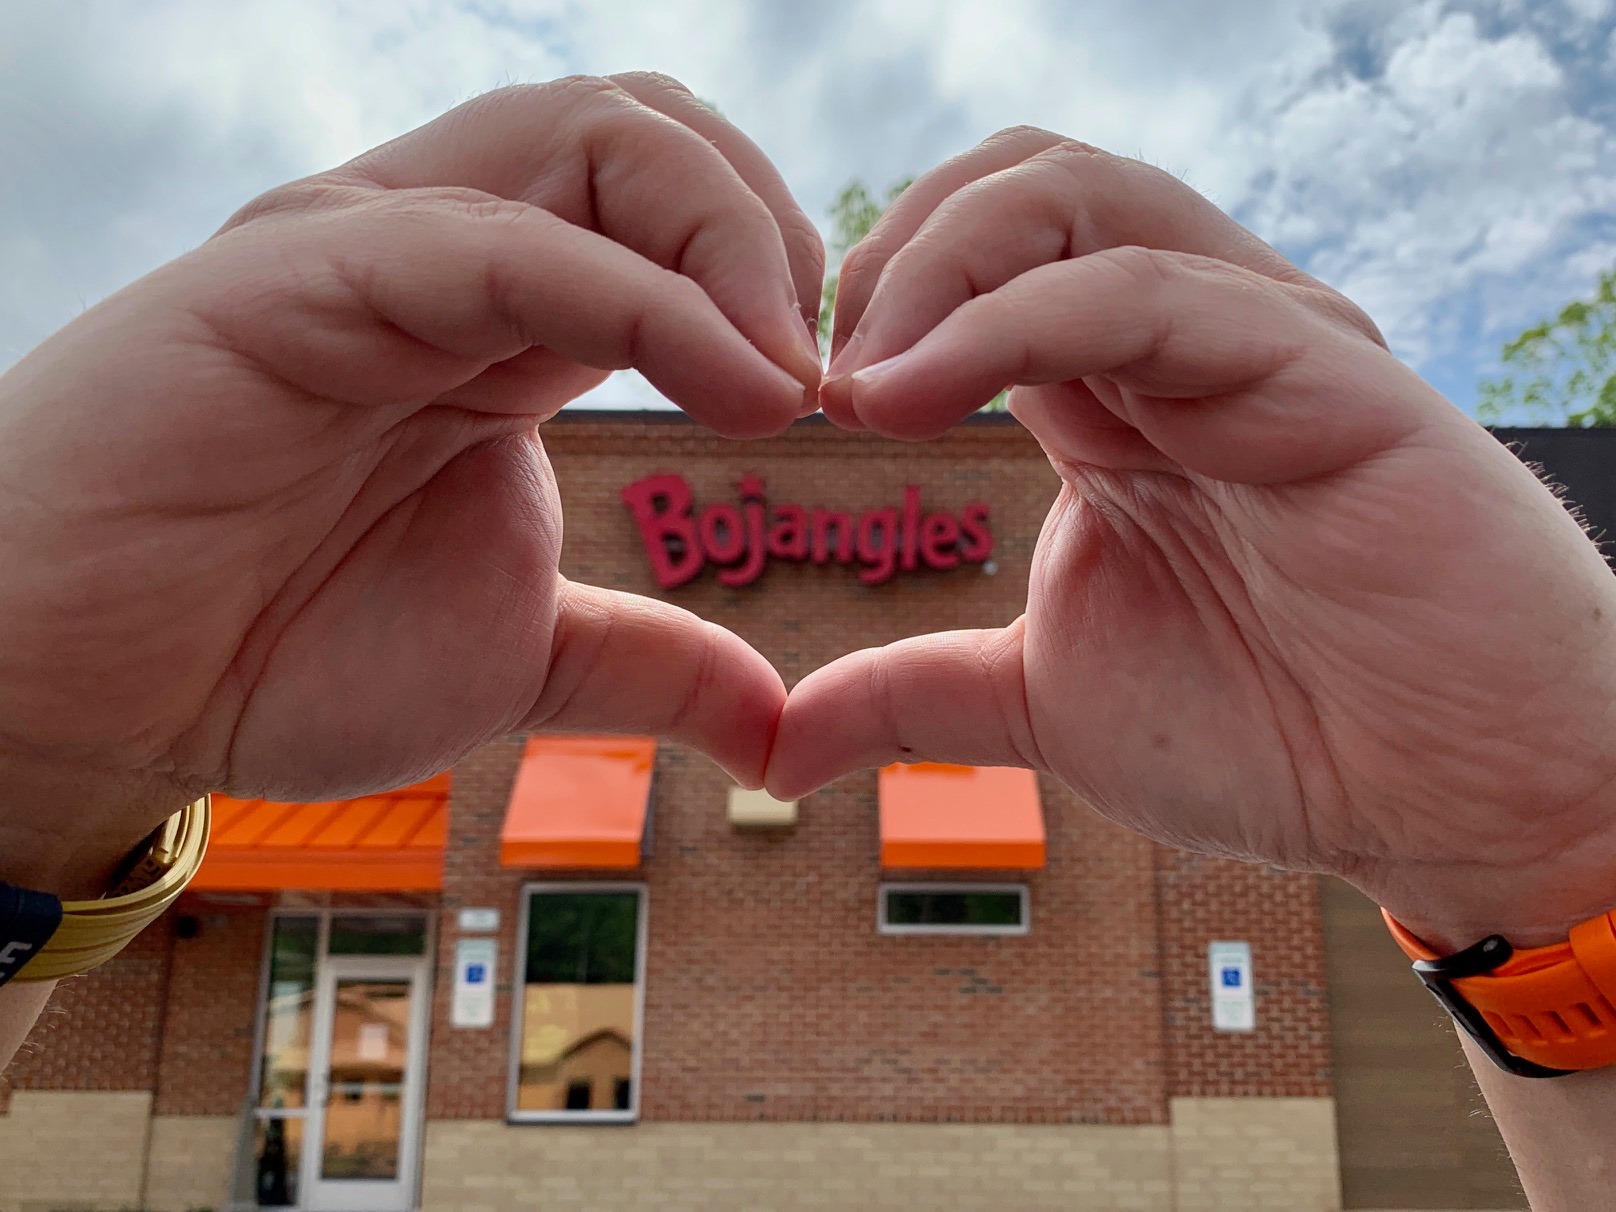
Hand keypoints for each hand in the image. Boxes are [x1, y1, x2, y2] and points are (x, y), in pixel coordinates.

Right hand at [0, 73, 822, 895]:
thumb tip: (779, 721)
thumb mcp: (523, 658)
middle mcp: (443, 256)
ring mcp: (367, 250)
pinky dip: (644, 299)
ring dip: (730, 235)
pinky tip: (730, 384)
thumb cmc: (277, 656)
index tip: (838, 397)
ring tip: (789, 372)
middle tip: (825, 365)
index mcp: (502, 321)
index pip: (672, 206)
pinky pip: (500, 241)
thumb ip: (655, 665)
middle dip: (774, 225)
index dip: (782, 275)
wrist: (90, 702)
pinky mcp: (296, 277)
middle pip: (647, 130)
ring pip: (588, 135)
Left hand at [768, 128, 1615, 951]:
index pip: (977, 259)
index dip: (867, 300)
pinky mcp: (1320, 366)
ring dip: (934, 261)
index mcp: (1114, 394)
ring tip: (858, 375)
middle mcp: (1181, 340)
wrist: (1449, 801)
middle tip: (815, 366)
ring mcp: (1254, 337)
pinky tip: (913, 393)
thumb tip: (780, 741)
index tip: (791, 392)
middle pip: (1016, 185)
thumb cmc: (1280, 736)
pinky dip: (1006, 321)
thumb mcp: (1043, 702)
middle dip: (887, 253)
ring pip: (1075, 196)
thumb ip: (913, 693)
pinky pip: (1145, 289)